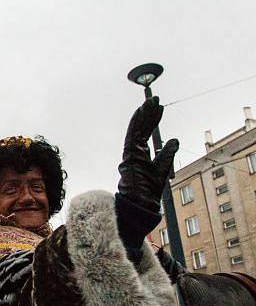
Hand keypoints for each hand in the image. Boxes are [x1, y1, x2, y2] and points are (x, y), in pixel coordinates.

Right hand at [117, 96, 178, 212]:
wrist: (140, 205)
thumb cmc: (148, 194)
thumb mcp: (163, 170)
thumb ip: (167, 155)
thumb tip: (174, 140)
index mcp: (139, 157)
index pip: (146, 135)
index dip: (153, 121)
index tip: (159, 109)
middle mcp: (133, 154)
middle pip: (142, 130)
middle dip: (149, 114)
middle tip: (156, 100)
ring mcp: (131, 154)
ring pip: (138, 129)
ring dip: (145, 114)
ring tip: (153, 100)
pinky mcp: (131, 155)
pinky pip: (134, 134)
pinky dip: (138, 121)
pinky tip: (143, 109)